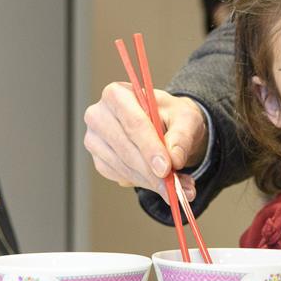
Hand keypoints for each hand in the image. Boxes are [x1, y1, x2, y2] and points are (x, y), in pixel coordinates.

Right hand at [83, 82, 204, 203]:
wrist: (165, 124)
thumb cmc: (172, 116)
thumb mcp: (186, 118)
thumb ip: (182, 137)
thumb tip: (175, 159)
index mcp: (117, 94)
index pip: (133, 123)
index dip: (150, 148)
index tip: (166, 168)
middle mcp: (99, 115)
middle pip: (125, 149)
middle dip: (153, 171)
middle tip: (176, 186)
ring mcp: (95, 140)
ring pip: (123, 167)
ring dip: (152, 181)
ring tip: (178, 186)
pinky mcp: (99, 160)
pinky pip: (121, 176)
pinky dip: (144, 183)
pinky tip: (162, 182)